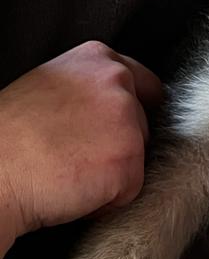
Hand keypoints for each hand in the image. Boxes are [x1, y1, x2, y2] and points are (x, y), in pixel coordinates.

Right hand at [0, 41, 162, 252]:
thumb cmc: (10, 137)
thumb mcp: (51, 87)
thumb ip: (91, 88)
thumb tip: (115, 103)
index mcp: (97, 59)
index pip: (145, 84)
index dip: (135, 112)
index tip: (118, 130)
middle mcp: (118, 82)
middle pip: (144, 125)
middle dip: (119, 146)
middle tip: (73, 154)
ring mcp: (127, 119)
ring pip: (139, 157)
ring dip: (113, 173)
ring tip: (69, 170)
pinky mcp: (129, 160)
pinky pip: (130, 190)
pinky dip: (106, 200)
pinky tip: (73, 189)